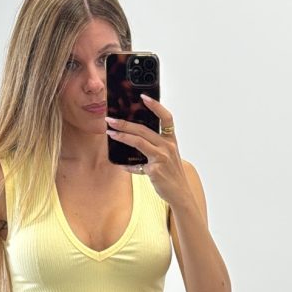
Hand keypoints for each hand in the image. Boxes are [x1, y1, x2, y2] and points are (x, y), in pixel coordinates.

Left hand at [106, 94, 191, 210]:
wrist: (180, 193)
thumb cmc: (172, 174)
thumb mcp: (168, 156)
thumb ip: (156, 146)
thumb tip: (133, 139)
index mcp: (171, 140)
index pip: (167, 118)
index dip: (156, 106)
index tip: (143, 97)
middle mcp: (168, 147)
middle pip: (144, 129)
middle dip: (125, 123)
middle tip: (110, 120)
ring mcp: (162, 158)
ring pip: (138, 142)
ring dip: (121, 136)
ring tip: (110, 133)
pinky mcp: (155, 170)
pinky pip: (136, 165)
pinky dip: (127, 166)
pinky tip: (120, 165)